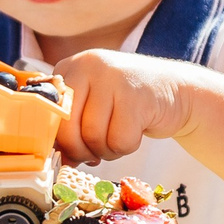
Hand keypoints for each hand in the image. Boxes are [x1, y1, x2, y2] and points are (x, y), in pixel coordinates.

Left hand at [51, 50, 194, 164]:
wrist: (176, 90)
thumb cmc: (128, 102)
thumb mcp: (93, 102)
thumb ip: (71, 122)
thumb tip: (56, 158)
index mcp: (71, 67)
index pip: (48, 112)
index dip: (57, 139)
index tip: (68, 150)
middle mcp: (89, 66)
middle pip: (68, 128)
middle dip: (80, 151)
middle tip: (93, 154)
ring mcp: (113, 78)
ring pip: (93, 137)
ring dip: (105, 151)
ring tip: (117, 139)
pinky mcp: (137, 97)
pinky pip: (120, 141)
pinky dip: (126, 148)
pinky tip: (134, 134)